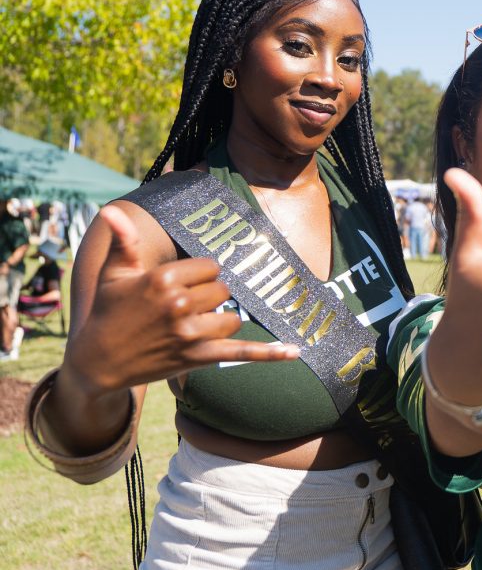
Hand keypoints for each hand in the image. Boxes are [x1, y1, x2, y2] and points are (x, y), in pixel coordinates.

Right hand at [63, 204, 299, 395]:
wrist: (97, 360)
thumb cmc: (108, 311)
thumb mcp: (113, 274)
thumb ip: (124, 241)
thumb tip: (113, 208)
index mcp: (164, 279)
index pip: (210, 267)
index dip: (200, 275)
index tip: (182, 283)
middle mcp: (179, 305)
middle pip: (223, 291)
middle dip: (209, 297)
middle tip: (184, 306)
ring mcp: (190, 333)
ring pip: (231, 318)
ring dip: (220, 320)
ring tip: (193, 324)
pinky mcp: (199, 357)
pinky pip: (242, 353)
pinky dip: (270, 353)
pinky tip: (295, 351)